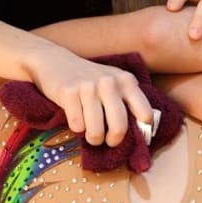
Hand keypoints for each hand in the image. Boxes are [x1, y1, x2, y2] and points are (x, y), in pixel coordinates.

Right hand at [28, 51, 153, 146]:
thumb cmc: (91, 79)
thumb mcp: (114, 83)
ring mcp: (88, 87)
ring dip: (93, 139)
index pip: (146, 114)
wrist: (56, 61)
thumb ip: (129, 102)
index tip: (134, 136)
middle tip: (108, 140)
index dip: (142, 131)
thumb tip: (145, 132)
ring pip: (96, 132)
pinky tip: (76, 119)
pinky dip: (77, 128)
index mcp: (126, 80)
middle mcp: (110, 82)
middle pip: (119, 127)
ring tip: (91, 133)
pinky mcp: (69, 93)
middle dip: (114, 141)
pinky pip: (77, 126)